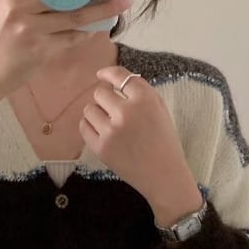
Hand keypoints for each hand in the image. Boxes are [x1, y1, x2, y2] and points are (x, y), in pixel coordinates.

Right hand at [0, 0, 131, 95]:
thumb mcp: (8, 5)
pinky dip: (86, 32)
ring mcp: (30, 28)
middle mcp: (19, 4)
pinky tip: (99, 27)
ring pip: (74, 17)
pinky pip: (70, 38)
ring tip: (120, 4)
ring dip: (101, 11)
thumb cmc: (4, 36)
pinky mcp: (39, 49)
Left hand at [79, 66, 204, 222]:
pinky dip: (89, 126)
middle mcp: (126, 112)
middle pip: (100, 93)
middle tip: (112, 109)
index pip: (118, 76)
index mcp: (145, 98)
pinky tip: (100, 131)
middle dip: (104, 98)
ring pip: (89, 109)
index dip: (107, 74)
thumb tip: (113, 79)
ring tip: (107, 122)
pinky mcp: (101, 148)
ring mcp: (111, 131)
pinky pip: (84, 127)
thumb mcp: (159, 109)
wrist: (163, 175)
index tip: (101, 75)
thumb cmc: (163, 141)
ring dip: (96, 112)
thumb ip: (139, 92)